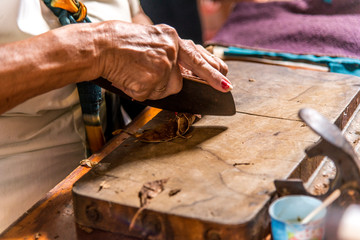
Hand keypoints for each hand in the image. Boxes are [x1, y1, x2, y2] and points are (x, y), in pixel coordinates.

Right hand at [97, 21, 231, 101]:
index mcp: (171, 38)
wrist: (100, 45)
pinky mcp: (153, 80)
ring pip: (169, 88)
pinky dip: (142, 91)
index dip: (212, 69)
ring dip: (156, 87)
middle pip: (194, 72)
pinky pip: (153, 95)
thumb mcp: (151, 42)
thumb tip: (182, 78)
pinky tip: (131, 79)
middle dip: (212, 79)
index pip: (198, 56)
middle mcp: (171, 50)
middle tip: (225, 88)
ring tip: (137, 73)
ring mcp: (164, 66)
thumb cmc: (120, 44)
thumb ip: (169, 56)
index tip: (225, 79)